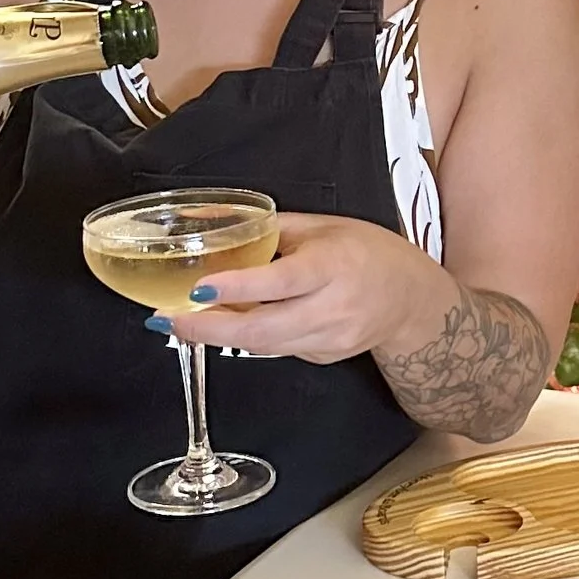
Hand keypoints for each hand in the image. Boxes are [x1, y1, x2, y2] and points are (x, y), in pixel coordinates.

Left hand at [165, 212, 453, 366]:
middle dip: (208, 328)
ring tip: (179, 324)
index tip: (198, 287)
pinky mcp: (324, 358)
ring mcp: (329, 340)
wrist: (412, 300)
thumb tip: (210, 220)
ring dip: (218, 337)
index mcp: (333, 266)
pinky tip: (225, 326)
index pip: (281, 282)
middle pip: (262, 329)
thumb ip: (269, 228)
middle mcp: (332, 308)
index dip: (238, 287)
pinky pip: (277, 350)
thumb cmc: (367, 253)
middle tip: (167, 319)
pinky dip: (247, 340)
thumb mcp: (322, 227)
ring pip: (264, 346)